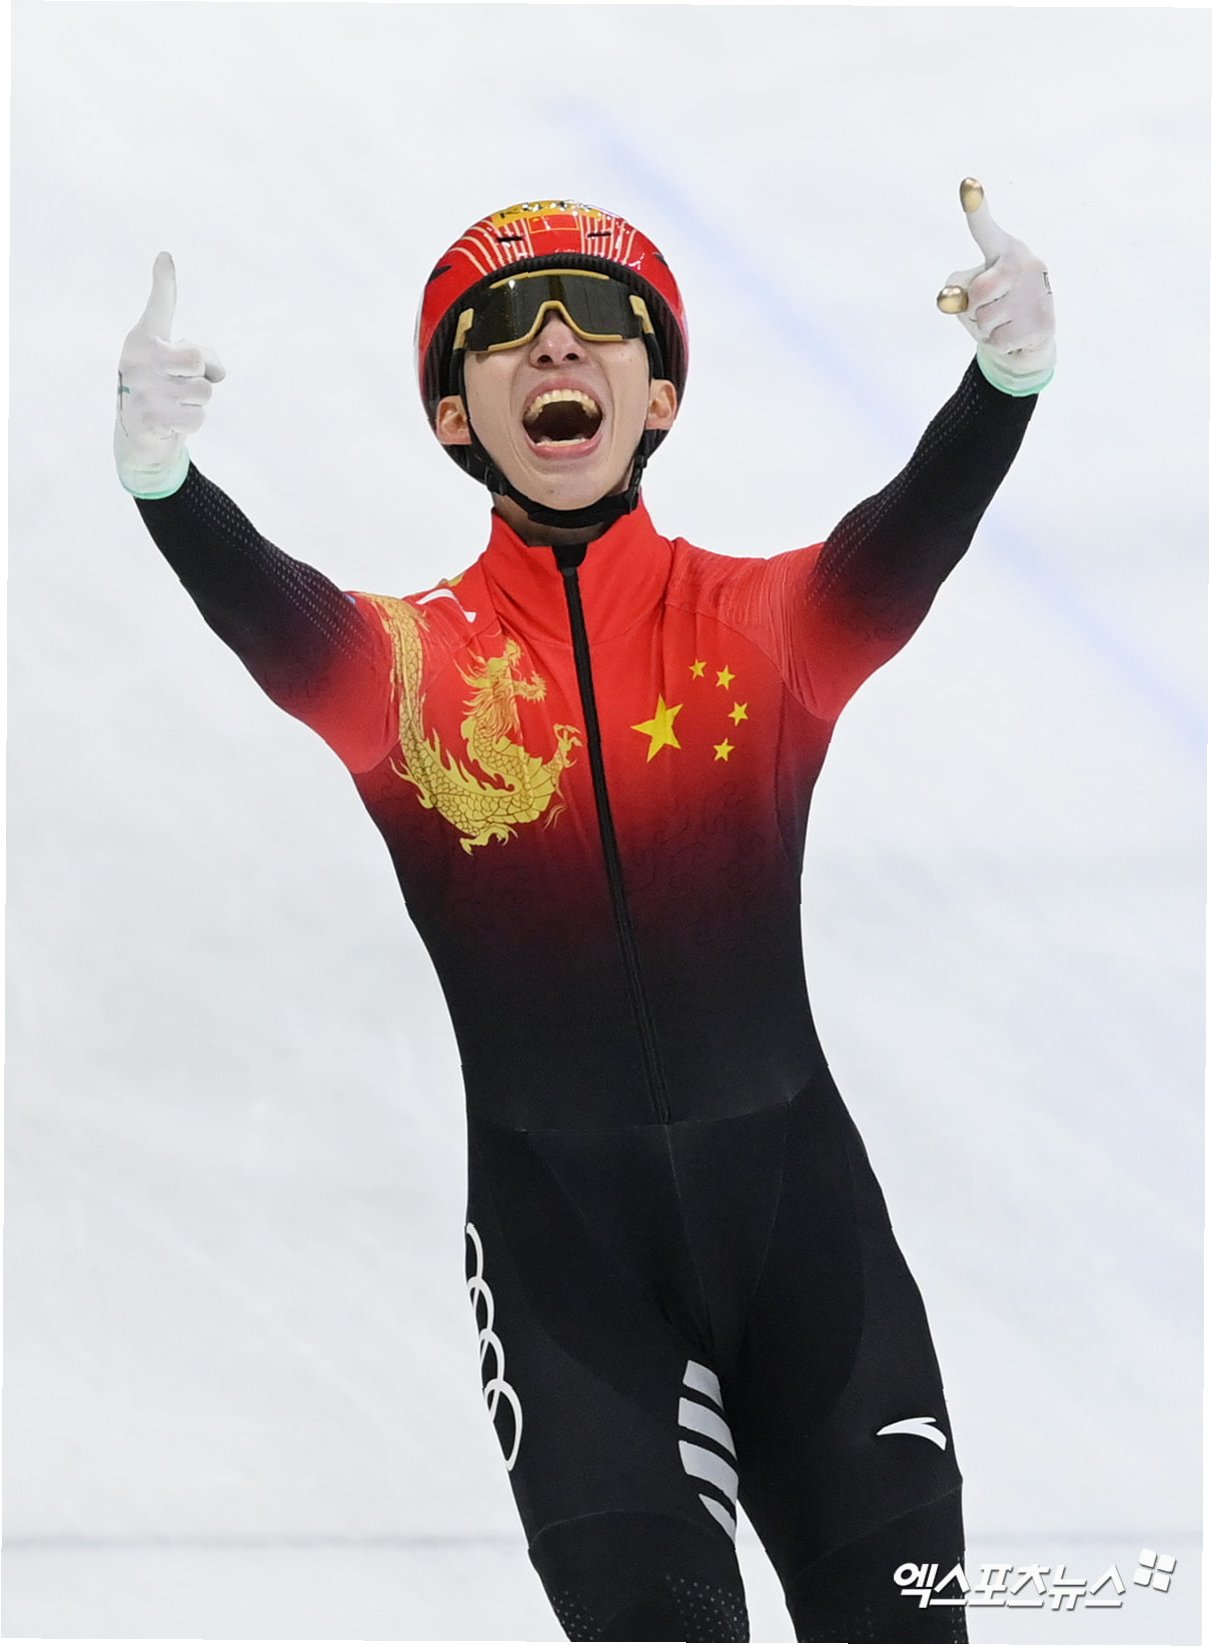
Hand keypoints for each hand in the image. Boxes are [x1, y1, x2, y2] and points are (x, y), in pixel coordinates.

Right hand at [114, 253, 225, 497]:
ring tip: (175, 405)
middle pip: (198, 359)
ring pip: (203, 392)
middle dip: (203, 376)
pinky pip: (197, 417)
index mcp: (144, 339)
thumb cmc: (164, 391)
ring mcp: (141, 388)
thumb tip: (219, 373)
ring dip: (197, 403)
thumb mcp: (178, 367)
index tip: (166, 257)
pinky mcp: (149, 417)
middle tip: (183, 384)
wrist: (139, 435)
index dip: (165, 283)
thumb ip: (201, 358)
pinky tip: (171, 422)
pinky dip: (193, 422)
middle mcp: (137, 358)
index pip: (159, 308)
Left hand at [937, 179, 1054, 396]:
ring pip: (985, 320)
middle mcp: (1025, 264)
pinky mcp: (1042, 322)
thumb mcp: (969, 295)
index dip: (976, 207)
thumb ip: (955, 293)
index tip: (968, 184)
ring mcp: (1037, 292)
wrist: (1028, 337)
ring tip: (1002, 322)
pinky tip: (1014, 335)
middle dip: (973, 308)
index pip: (985, 230)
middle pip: (977, 292)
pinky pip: (997, 340)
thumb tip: (948, 300)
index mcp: (1004, 249)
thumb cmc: (993, 306)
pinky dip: (997, 344)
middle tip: (988, 308)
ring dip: (984, 329)